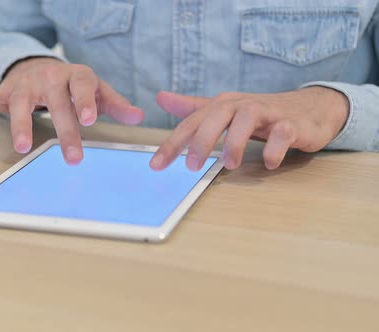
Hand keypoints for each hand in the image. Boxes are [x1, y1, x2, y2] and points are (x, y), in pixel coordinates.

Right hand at [0, 57, 143, 164]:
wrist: (37, 66)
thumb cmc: (71, 84)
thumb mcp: (95, 89)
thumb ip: (113, 103)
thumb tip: (139, 117)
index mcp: (74, 76)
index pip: (81, 84)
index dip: (85, 100)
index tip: (89, 119)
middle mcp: (48, 78)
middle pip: (55, 101)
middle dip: (64, 129)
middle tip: (72, 157)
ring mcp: (23, 85)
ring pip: (20, 102)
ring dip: (21, 124)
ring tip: (24, 148)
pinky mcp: (2, 93)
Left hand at [150, 87, 349, 170]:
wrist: (312, 108)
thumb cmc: (262, 113)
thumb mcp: (224, 110)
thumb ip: (194, 108)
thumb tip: (161, 98)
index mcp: (224, 105)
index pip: (193, 121)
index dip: (173, 142)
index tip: (156, 165)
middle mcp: (243, 105)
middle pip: (218, 114)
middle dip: (202, 140)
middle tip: (191, 166)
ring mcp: (270, 113)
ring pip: (248, 118)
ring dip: (236, 142)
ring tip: (230, 165)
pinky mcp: (294, 124)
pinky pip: (283, 133)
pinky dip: (274, 149)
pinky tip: (268, 163)